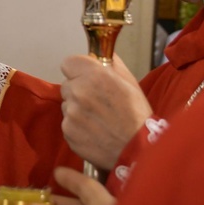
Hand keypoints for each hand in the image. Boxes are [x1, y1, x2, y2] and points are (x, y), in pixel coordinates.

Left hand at [60, 53, 150, 170]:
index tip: (84, 76)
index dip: (77, 69)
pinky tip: (94, 130)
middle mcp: (79, 92)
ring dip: (77, 108)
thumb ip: (112, 64)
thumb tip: (103, 54)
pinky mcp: (68, 131)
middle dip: (78, 90)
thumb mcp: (130, 82)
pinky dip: (77, 126)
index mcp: (95, 76)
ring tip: (98, 118)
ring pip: (67, 104)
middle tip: (97, 101)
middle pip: (67, 84)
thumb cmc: (137, 116)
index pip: (68, 63)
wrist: (137, 150)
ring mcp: (71, 113)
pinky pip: (67, 122)